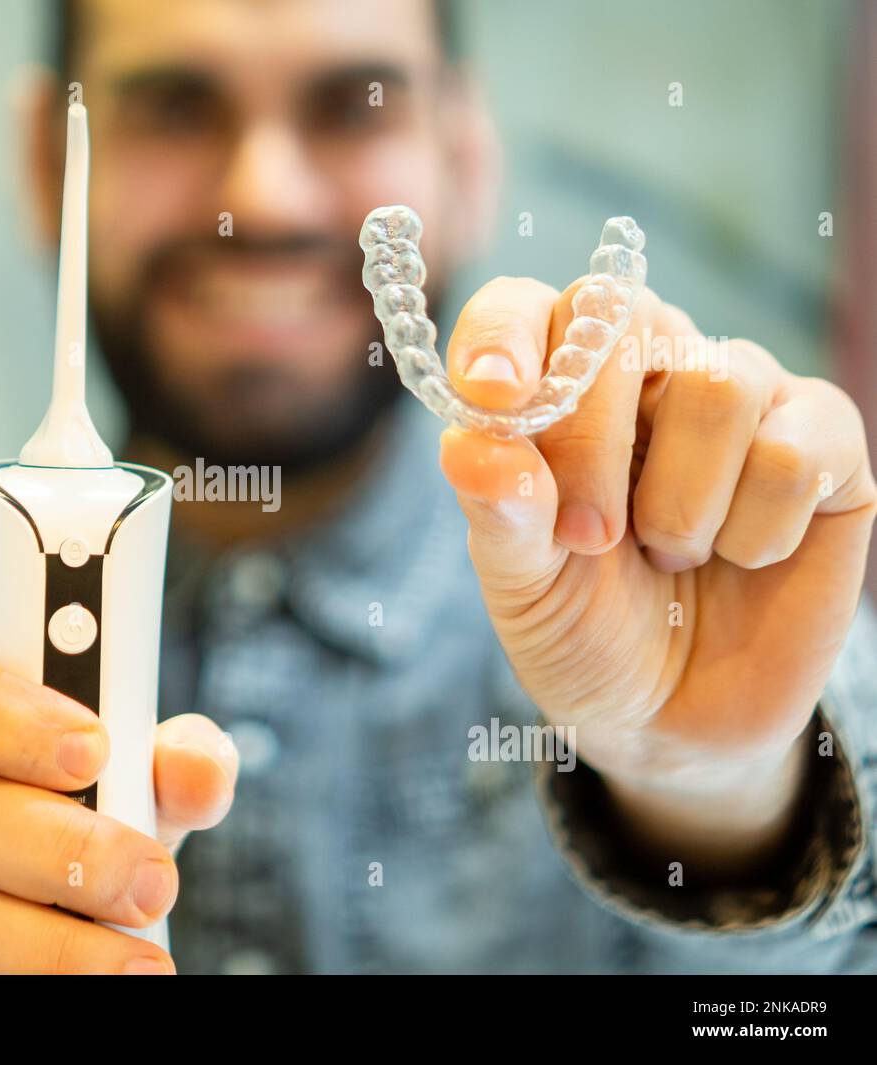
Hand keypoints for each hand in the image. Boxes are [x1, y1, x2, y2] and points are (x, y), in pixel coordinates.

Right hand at [0, 656, 236, 972]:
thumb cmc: (51, 849)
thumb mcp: (110, 799)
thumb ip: (159, 769)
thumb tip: (199, 771)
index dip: (11, 718)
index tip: (98, 749)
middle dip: (60, 847)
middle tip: (148, 881)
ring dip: (43, 944)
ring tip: (133, 964)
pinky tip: (67, 999)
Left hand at [439, 277, 876, 872]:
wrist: (671, 716)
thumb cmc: (582, 631)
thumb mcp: (522, 585)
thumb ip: (499, 512)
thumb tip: (471, 445)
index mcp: (555, 389)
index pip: (524, 306)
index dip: (505, 333)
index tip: (496, 394)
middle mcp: (648, 370)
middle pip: (623, 320)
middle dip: (591, 441)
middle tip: (588, 540)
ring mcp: (741, 398)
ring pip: (718, 383)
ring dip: (680, 502)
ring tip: (670, 555)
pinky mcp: (824, 442)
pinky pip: (793, 449)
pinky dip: (754, 529)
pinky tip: (742, 558)